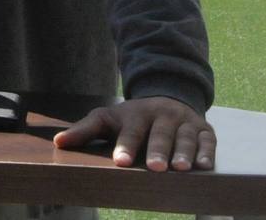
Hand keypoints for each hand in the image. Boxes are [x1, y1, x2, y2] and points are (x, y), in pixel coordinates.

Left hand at [53, 96, 215, 171]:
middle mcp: (162, 116)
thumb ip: (84, 130)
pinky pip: (208, 141)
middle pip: (160, 135)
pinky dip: (207, 153)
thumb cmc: (132, 118)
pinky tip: (205, 166)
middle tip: (155, 168)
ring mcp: (185, 122)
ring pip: (185, 138)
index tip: (120, 162)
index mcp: (137, 114)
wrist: (167, 97)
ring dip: (183, 152)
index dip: (125, 147)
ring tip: (180, 169)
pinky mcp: (204, 130)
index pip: (130, 132)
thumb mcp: (107, 118)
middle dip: (157, 151)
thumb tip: (57, 142)